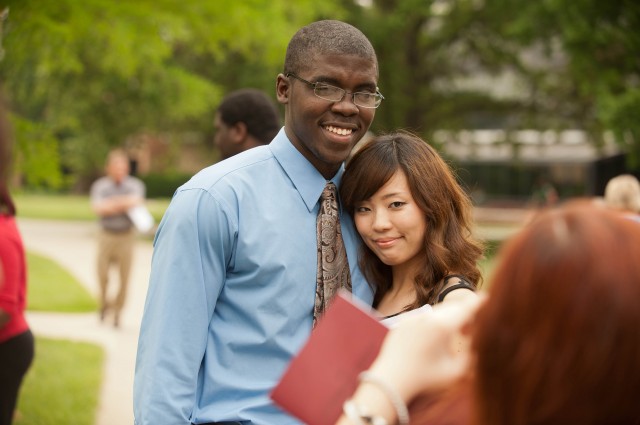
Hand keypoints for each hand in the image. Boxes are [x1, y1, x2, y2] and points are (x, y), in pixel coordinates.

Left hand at [366, 294, 485, 402]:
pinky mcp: (402, 323)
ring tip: (454, 334)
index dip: (478, 303)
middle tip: (470, 328)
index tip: (486, 297)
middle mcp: (427, 317)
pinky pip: (422, 317)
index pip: (466, 308)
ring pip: (436, 311)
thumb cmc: (425, 379)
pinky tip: (433, 338)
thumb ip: (472, 355)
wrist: (391, 381)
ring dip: (447, 317)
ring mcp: (412, 318)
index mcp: (443, 326)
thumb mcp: (456, 372)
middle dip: (464, 313)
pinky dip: (432, 322)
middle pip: (452, 308)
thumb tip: (478, 341)